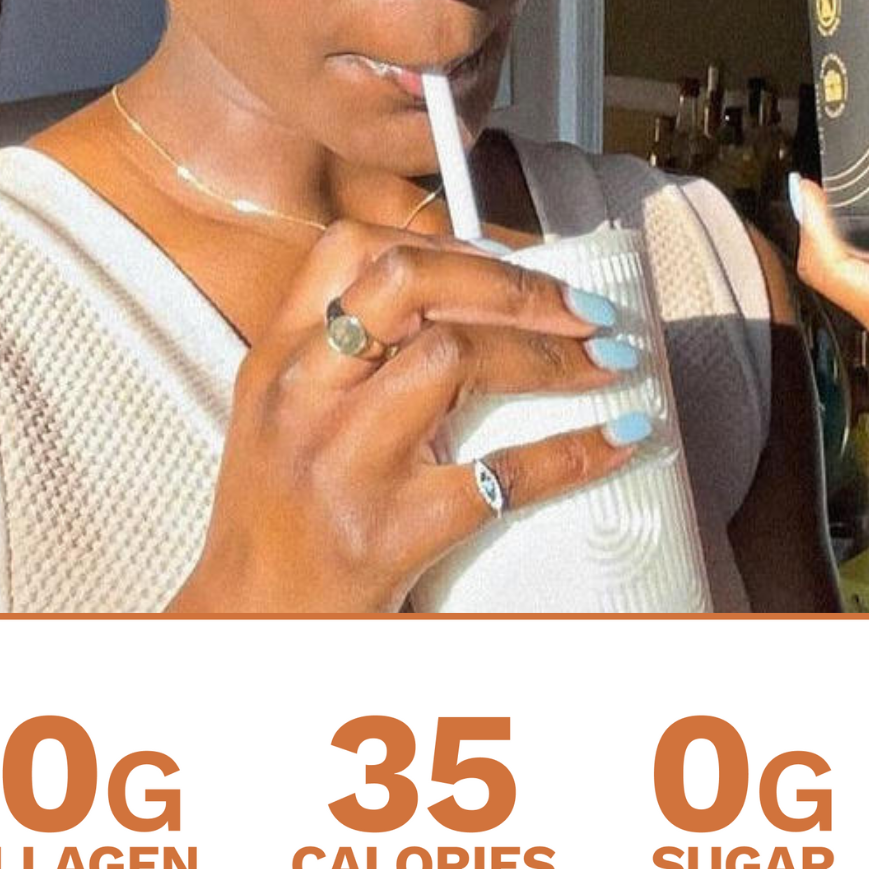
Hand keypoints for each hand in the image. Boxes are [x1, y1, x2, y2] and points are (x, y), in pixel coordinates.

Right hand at [181, 224, 648, 613]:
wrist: (247, 626)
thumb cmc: (277, 518)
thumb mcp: (283, 414)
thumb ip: (346, 354)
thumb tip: (473, 299)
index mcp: (280, 358)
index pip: (350, 248)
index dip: (445, 242)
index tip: (507, 265)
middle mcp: (305, 394)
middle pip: (409, 283)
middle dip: (512, 285)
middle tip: (584, 310)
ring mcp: (345, 462)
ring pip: (454, 358)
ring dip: (550, 354)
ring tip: (609, 362)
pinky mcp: (388, 533)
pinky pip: (500, 476)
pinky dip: (573, 452)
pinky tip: (621, 439)